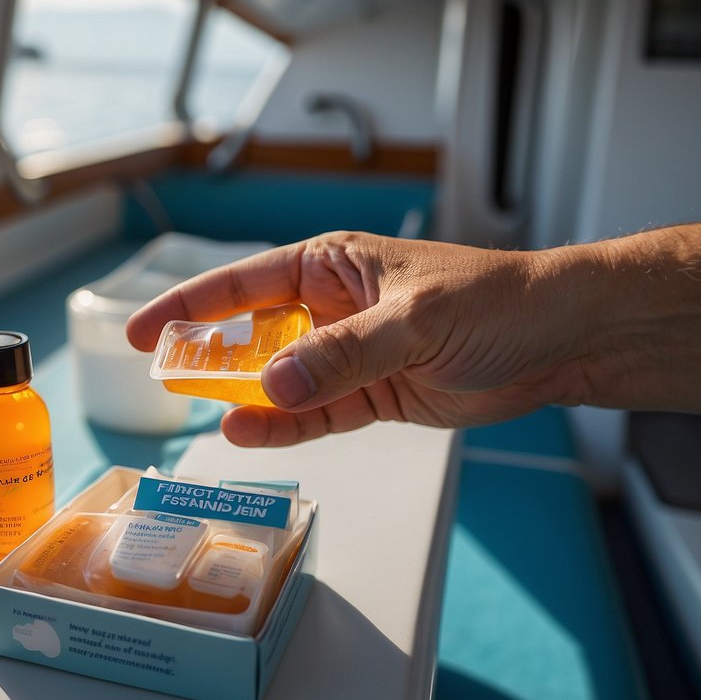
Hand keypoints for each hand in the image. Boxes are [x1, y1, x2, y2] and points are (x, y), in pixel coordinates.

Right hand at [126, 231, 585, 446]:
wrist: (559, 340)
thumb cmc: (496, 301)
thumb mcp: (414, 321)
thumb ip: (342, 355)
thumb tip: (271, 386)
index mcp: (333, 265)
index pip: (244, 282)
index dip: (189, 305)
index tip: (141, 332)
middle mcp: (332, 308)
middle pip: (252, 335)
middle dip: (209, 359)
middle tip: (167, 384)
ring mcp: (349, 355)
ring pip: (279, 381)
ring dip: (245, 399)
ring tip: (207, 418)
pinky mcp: (372, 396)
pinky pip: (315, 414)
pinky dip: (285, 426)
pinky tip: (251, 434)